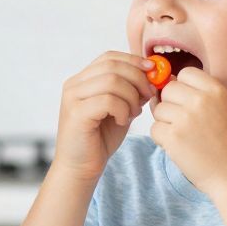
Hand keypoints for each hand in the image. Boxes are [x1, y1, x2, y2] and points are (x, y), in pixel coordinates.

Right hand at [52, 52, 154, 180]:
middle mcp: (74, 85)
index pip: (109, 57)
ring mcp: (72, 98)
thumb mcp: (120, 109)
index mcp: (82, 80)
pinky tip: (123, 121)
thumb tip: (154, 75)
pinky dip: (122, 109)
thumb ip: (130, 91)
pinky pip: (108, 100)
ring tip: (134, 112)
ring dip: (131, 96)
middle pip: (112, 65)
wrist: (81, 167)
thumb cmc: (100, 139)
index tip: (152, 71)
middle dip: (137, 77)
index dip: (133, 60)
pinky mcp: (76, 113)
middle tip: (148, 95)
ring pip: (112, 81)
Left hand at [148, 66, 226, 198]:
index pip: (185, 73)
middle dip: (171, 104)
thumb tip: (165, 83)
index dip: (183, 87)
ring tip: (185, 137)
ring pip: (159, 109)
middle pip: (168, 89)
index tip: (189, 103)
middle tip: (185, 123)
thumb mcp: (226, 109)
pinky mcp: (173, 137)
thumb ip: (200, 95)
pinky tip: (180, 148)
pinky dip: (162, 139)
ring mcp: (185, 118)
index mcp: (217, 91)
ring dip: (166, 122)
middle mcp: (201, 100)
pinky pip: (155, 129)